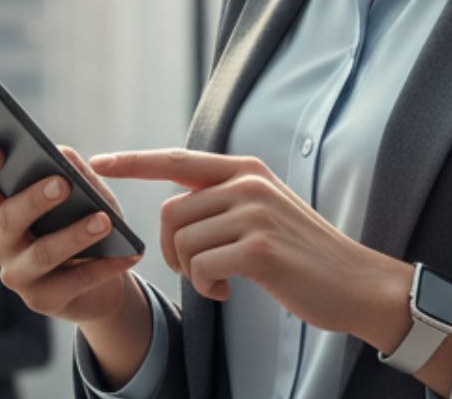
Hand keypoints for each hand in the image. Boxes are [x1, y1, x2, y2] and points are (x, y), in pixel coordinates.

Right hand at [0, 143, 146, 327]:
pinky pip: (74, 281)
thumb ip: (72, 172)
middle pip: (6, 218)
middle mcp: (0, 243)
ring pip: (41, 254)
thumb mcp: (85, 194)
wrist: (103, 283)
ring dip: (74, 236)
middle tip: (63, 183)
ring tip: (104, 221)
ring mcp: (18, 276)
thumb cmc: (85, 224)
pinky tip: (128, 254)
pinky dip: (104, 266)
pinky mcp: (43, 301)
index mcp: (1, 209)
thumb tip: (62, 153)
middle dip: (34, 199)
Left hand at [93, 149, 414, 353]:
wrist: (354, 283)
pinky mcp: (258, 248)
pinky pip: (199, 267)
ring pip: (182, 242)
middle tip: (193, 271)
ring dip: (190, 272)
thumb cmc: (304, 255)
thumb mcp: (266, 211)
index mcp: (247, 170)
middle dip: (169, 250)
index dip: (132, 162)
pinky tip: (226, 291)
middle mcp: (248, 184)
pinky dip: (204, 287)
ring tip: (218, 281)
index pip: (176, 160)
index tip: (96, 164)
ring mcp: (254, 213)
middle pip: (170, 212)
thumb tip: (176, 209)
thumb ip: (225, 201)